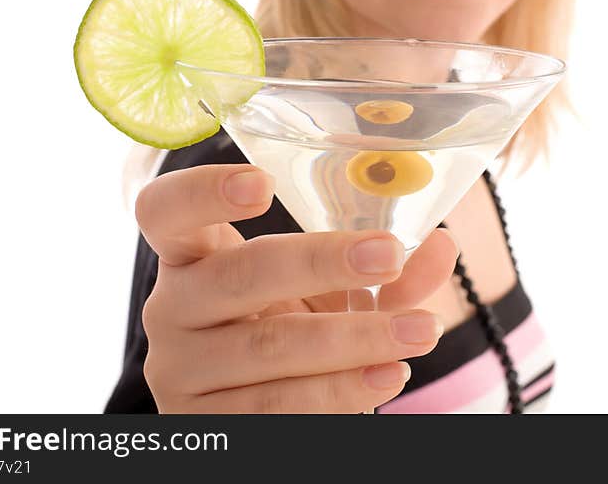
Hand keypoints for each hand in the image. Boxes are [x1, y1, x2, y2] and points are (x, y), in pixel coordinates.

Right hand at [136, 163, 457, 412]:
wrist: (261, 407)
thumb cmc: (290, 329)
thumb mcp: (328, 292)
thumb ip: (379, 269)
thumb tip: (443, 245)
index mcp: (191, 254)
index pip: (164, 210)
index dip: (203, 191)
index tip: (264, 184)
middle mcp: (172, 307)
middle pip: (237, 275)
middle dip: (320, 264)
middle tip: (388, 254)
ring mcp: (179, 370)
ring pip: (266, 348)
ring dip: (352, 339)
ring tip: (417, 331)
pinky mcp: (201, 423)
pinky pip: (274, 408)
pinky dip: (338, 391)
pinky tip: (385, 374)